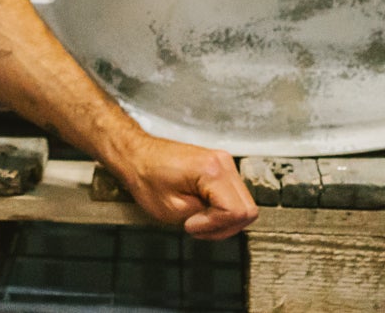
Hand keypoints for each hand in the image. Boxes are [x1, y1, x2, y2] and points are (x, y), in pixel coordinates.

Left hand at [108, 134, 257, 239]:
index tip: (191, 225)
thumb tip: (221, 223)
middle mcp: (224, 163)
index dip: (215, 226)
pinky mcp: (221, 167)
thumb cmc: (147, 178)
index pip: (236, 212)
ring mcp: (225, 163)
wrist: (137, 156)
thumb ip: (204, 219)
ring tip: (197, 219)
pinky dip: (222, 210)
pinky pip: (235, 197)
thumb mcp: (172, 209)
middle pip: (247, 210)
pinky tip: (201, 210)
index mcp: (212, 170)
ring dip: (224, 220)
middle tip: (197, 228)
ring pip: (244, 205)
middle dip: (224, 226)